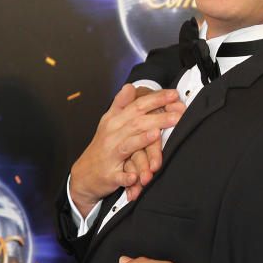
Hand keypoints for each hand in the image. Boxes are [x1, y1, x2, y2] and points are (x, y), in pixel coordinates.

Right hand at [70, 86, 183, 215]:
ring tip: (157, 134)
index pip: (137, 106)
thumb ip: (120, 105)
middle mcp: (111, 136)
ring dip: (142, 140)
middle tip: (178, 114)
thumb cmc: (102, 147)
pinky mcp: (109, 176)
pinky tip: (137, 176)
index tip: (174, 94)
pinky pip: (120, 176)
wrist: (83, 175)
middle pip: (136, 123)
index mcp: (113, 122)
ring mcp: (110, 156)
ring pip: (127, 146)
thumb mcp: (108, 123)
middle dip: (158, 118)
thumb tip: (130, 85)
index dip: (156, 99)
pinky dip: (128, 176)